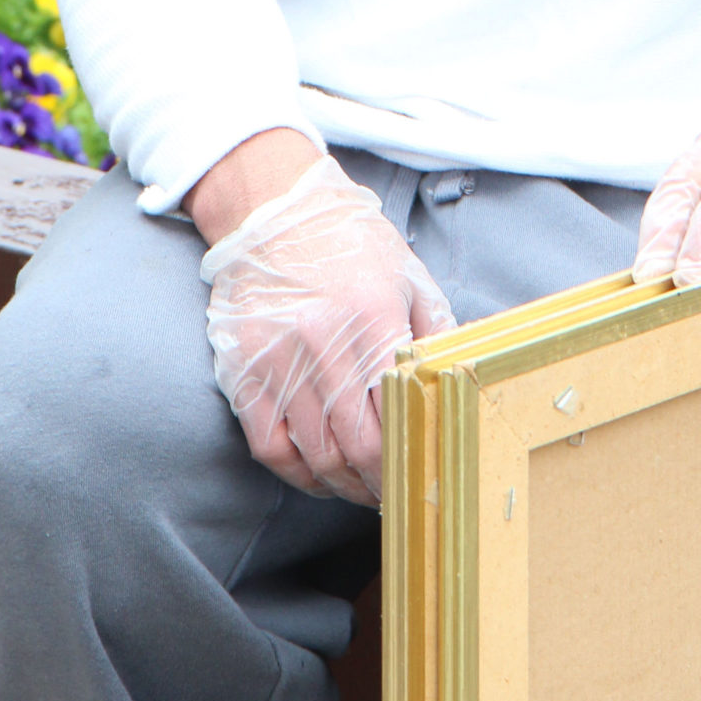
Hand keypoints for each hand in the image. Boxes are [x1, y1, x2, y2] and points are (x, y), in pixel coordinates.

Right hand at [200, 155, 455, 504]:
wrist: (274, 208)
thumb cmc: (350, 242)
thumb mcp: (408, 277)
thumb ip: (435, 333)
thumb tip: (457, 388)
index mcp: (373, 317)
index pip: (396, 418)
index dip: (411, 458)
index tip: (423, 473)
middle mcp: (323, 342)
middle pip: (357, 448)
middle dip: (382, 482)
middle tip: (396, 492)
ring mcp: (278, 359)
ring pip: (316, 456)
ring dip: (345, 484)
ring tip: (364, 488)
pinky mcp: (244, 369)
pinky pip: (271, 447)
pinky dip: (298, 473)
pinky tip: (320, 474)